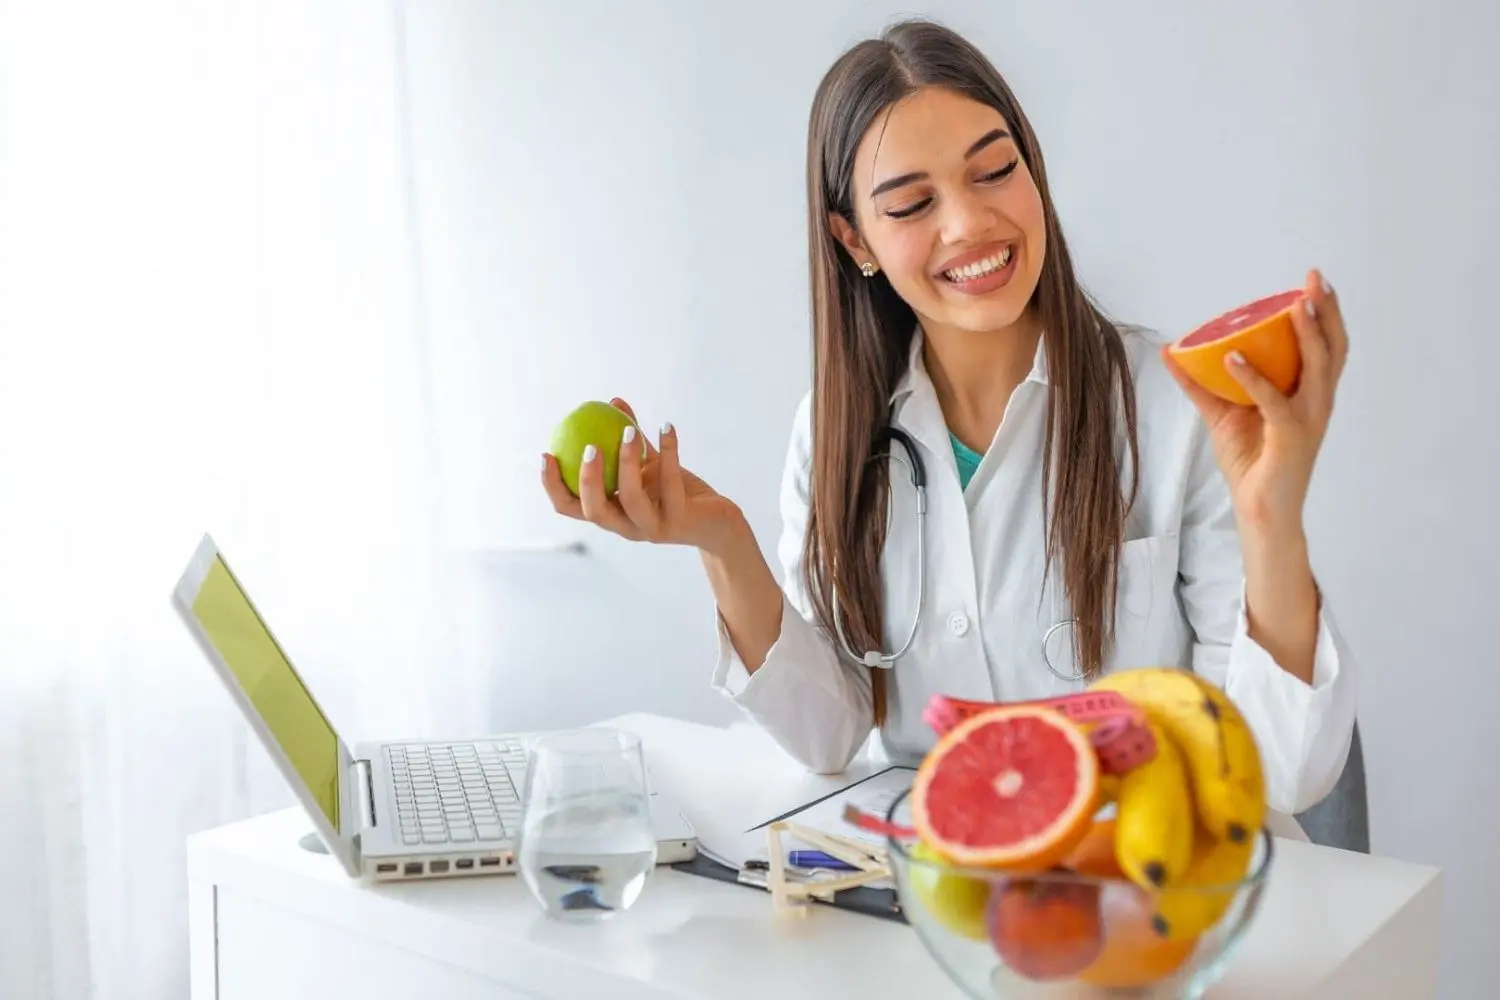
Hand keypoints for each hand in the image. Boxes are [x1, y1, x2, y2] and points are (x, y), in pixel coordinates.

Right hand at [541, 398, 743, 552]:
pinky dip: (668, 450)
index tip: (546, 454)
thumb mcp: (650, 463)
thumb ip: (628, 438)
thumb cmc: (677, 490)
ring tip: (628, 432)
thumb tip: (611, 401)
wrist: (716, 521)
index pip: (571, 507)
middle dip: (587, 480)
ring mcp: (653, 526)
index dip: (553, 486)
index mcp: (612, 513)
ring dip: (628, 462)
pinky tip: (666, 426)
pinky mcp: (680, 519)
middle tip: (589, 447)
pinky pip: (670, 482)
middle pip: (595, 511)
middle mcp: (627, 526)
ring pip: (632, 499)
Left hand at [1163, 268, 1349, 536]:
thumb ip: (1201, 383)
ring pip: (1316, 368)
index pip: (1328, 346)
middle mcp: (1317, 402)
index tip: (1314, 281)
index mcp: (1309, 393)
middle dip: (1326, 311)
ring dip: (1307, 334)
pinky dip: (1253, 378)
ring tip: (1293, 306)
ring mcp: (1308, 419)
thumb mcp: (1222, 414)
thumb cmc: (1250, 462)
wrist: (1259, 510)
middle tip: (1313, 279)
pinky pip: (1273, 402)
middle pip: (1333, 348)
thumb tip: (1171, 351)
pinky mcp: (1290, 438)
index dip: (1326, 313)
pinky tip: (1232, 358)